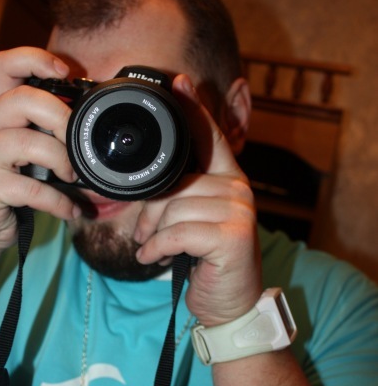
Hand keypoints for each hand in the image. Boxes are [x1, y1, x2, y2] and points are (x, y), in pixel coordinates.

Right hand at [0, 47, 79, 264]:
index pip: (4, 67)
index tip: (63, 70)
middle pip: (22, 99)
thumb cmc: (7, 189)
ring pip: (28, 143)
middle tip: (75, 141)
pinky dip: (60, 202)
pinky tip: (69, 210)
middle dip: (60, 117)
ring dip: (62, 160)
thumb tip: (90, 131)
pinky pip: (32, 189)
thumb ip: (44, 136)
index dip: (34, 59)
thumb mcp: (24, 156)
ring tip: (73, 176)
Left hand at [133, 74, 261, 325]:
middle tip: (146, 235)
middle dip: (151, 213)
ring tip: (153, 249)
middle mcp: (239, 188)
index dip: (194, 108)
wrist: (229, 302)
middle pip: (175, 183)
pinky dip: (157, 248)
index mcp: (228, 179)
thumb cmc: (206, 259)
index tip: (178, 82)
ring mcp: (239, 210)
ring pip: (173, 209)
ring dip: (153, 234)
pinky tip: (154, 258)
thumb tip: (148, 185)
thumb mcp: (193, 222)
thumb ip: (180, 196)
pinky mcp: (232, 235)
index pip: (211, 137)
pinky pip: (176, 232)